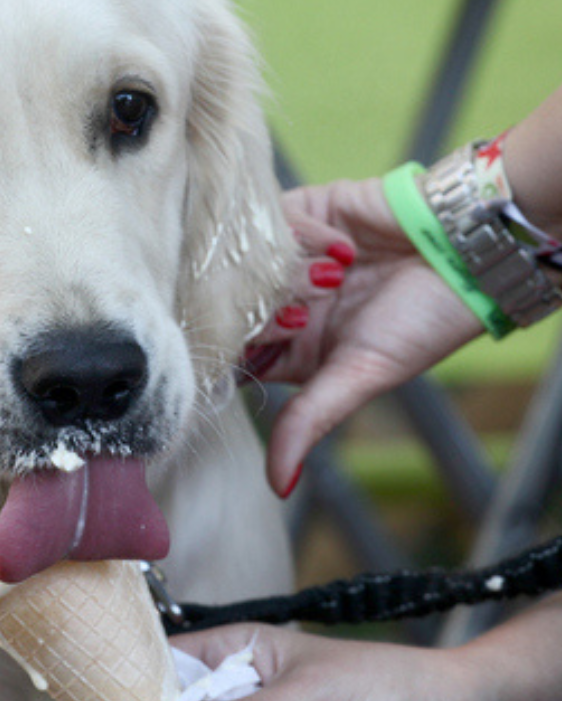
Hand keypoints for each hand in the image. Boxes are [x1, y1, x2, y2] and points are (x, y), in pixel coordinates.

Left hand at [247, 179, 481, 494]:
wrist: (468, 252)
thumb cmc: (423, 321)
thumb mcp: (361, 376)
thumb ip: (309, 421)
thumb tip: (278, 486)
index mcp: (295, 349)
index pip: (235, 353)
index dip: (238, 350)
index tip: (259, 348)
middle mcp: (285, 304)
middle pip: (232, 307)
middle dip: (268, 311)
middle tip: (309, 312)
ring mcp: (288, 259)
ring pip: (247, 263)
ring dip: (291, 273)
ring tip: (338, 279)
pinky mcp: (300, 215)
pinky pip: (272, 219)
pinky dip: (306, 236)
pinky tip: (345, 249)